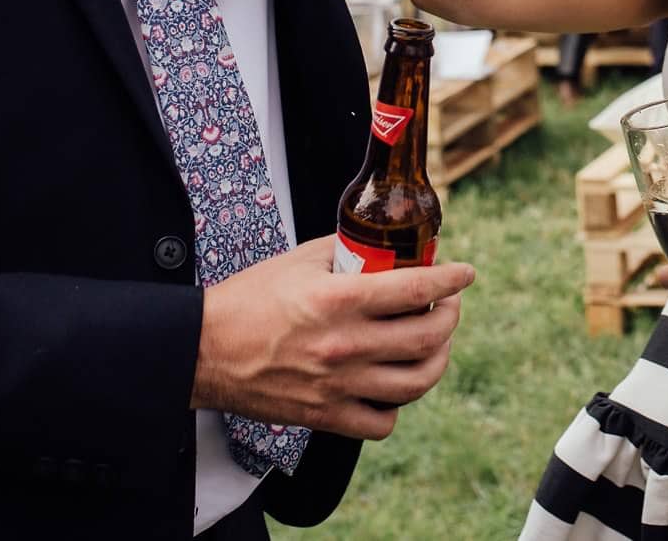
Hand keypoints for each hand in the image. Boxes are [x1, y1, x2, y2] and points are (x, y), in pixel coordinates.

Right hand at [192, 237, 475, 440]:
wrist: (202, 350)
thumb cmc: (248, 299)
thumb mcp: (299, 260)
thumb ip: (346, 252)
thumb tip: (385, 246)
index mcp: (338, 300)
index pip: (416, 290)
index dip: (452, 280)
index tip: (465, 273)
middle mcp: (344, 345)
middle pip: (427, 338)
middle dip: (450, 317)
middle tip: (449, 305)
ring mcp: (337, 385)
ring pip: (417, 382)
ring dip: (437, 360)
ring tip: (434, 344)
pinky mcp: (326, 415)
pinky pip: (383, 421)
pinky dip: (397, 404)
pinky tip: (393, 383)